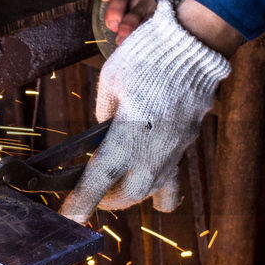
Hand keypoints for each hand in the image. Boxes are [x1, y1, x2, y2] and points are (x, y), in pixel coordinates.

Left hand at [60, 0, 231, 222]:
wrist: (194, 46)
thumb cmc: (147, 58)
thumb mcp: (111, 82)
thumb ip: (104, 114)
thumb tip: (104, 130)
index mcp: (126, 137)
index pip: (98, 181)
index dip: (81, 203)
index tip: (70, 219)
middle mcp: (152, 152)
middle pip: (127, 195)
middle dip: (106, 199)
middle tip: (91, 191)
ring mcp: (173, 150)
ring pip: (152, 190)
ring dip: (130, 192)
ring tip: (115, 185)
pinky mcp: (187, 142)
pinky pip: (172, 175)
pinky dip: (158, 183)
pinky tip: (148, 178)